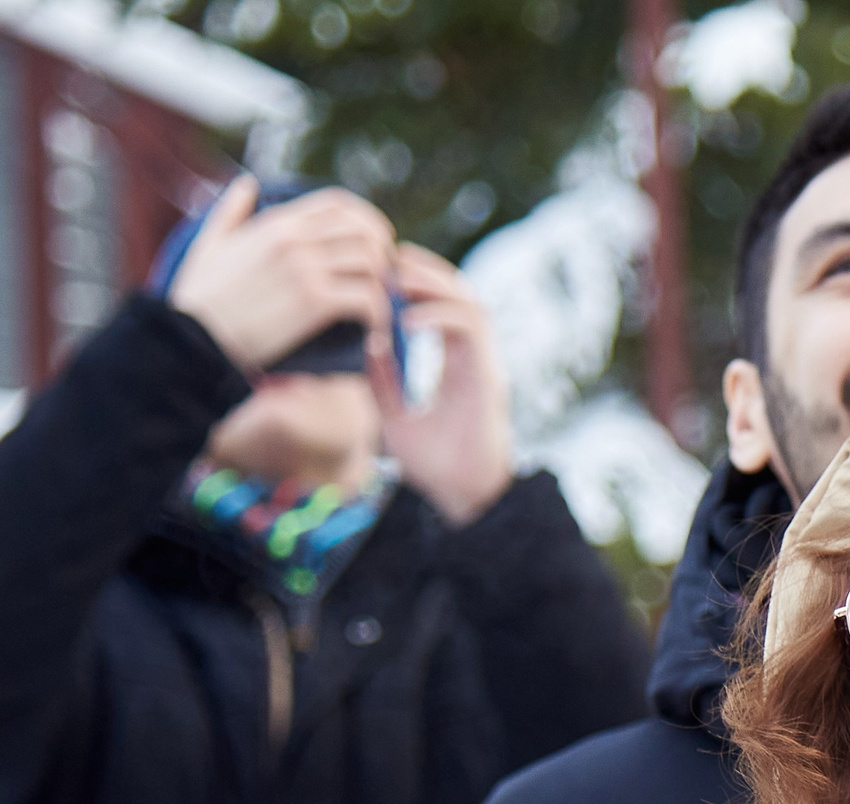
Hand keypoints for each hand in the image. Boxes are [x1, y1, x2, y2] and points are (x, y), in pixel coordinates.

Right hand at [168, 178, 396, 372]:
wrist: (192, 338)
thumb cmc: (198, 299)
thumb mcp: (209, 244)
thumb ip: (230, 212)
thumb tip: (246, 185)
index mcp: (277, 223)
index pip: (339, 204)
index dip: (369, 221)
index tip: (377, 246)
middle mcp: (295, 239)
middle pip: (365, 231)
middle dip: (385, 256)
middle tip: (385, 283)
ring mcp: (305, 268)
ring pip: (371, 263)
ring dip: (383, 289)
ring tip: (378, 312)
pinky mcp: (313, 301)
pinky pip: (367, 298)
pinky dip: (378, 316)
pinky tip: (372, 333)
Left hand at [374, 244, 515, 526]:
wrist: (468, 498)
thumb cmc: (436, 466)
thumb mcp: (394, 416)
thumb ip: (383, 380)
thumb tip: (363, 343)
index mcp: (458, 364)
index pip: (443, 306)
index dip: (416, 284)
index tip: (380, 273)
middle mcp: (474, 358)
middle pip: (459, 292)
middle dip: (424, 271)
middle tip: (385, 259)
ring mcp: (483, 364)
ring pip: (468, 301)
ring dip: (433, 284)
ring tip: (395, 279)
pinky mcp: (486, 376)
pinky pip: (468, 329)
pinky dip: (437, 317)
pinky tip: (405, 321)